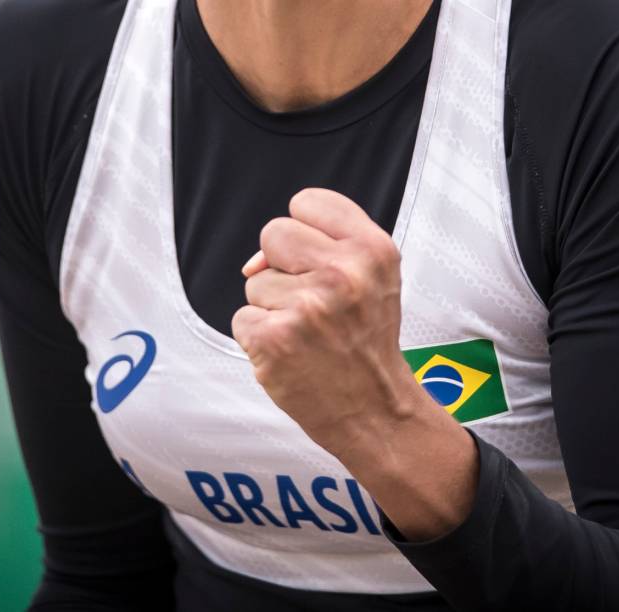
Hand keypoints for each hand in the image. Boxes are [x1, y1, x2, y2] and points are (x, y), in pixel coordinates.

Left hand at [233, 187, 414, 458]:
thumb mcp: (376, 278)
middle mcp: (343, 273)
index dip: (306, 232)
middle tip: (314, 302)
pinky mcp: (275, 338)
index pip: (308, 202)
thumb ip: (329, 245)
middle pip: (273, 233)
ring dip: (273, 307)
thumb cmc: (367, 342)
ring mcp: (307, 306)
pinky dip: (260, 338)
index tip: (319, 260)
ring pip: (255, 281)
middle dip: (283, 266)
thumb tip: (255, 260)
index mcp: (373, 251)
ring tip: (308, 333)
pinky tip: (291, 353)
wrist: (375, 408)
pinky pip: (243, 317)